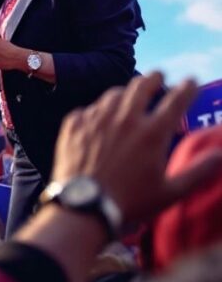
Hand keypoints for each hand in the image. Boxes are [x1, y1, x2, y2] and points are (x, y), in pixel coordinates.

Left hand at [51, 73, 221, 223]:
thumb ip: (199, 171)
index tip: (191, 81)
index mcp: (152, 133)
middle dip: (154, 77)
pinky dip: (98, 111)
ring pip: (113, 94)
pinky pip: (89, 109)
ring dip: (125, 93)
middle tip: (159, 76)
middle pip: (141, 85)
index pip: (176, 100)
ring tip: (129, 96)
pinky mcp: (74, 124)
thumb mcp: (171, 192)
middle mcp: (124, 119)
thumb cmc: (130, 202)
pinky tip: (99, 117)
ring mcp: (96, 119)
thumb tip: (221, 153)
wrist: (83, 206)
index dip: (187, 88)